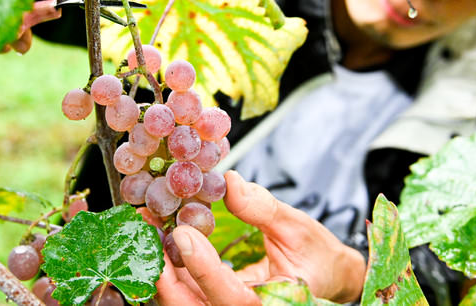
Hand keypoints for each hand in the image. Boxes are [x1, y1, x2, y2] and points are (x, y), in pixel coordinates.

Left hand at [155, 171, 366, 305]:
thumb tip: (230, 182)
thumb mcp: (297, 227)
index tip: (183, 233)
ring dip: (163, 272)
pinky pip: (188, 296)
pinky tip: (162, 242)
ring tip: (150, 232)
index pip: (230, 297)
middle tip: (149, 232)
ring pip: (185, 304)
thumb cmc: (316, 256)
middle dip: (166, 275)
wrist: (326, 276)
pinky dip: (172, 272)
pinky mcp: (218, 304)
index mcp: (273, 304)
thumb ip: (263, 208)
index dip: (203, 269)